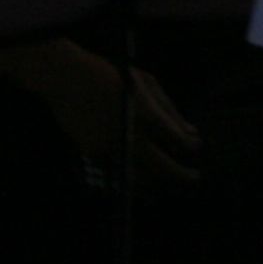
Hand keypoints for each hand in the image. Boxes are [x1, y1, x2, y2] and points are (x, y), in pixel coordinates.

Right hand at [9, 42, 204, 186]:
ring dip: (157, 185)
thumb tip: (190, 132)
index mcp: (144, 112)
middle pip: (161, 166)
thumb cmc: (109, 75)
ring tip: (167, 188)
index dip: (190, 146)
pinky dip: (132, 181)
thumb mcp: (146, 82)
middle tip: (195, 178)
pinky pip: (117, 174)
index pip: (176, 139)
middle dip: (181, 175)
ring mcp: (110, 146)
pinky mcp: (92, 152)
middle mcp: (128, 133)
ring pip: (139, 178)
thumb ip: (169, 109)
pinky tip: (142, 183)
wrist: (66, 78)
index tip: (196, 146)